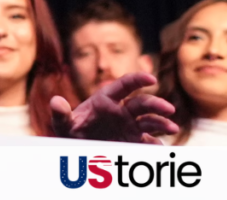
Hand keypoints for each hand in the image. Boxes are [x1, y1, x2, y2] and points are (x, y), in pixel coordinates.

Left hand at [50, 72, 178, 143]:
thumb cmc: (71, 131)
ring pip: (150, 121)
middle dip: (156, 104)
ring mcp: (129, 126)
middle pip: (142, 103)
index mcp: (105, 100)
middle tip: (168, 109)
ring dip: (162, 123)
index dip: (137, 79)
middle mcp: (121, 111)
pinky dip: (155, 144)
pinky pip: (147, 142)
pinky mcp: (133, 141)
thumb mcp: (63, 124)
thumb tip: (55, 101)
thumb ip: (60, 113)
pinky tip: (159, 147)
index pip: (124, 85)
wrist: (76, 148)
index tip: (151, 78)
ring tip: (172, 128)